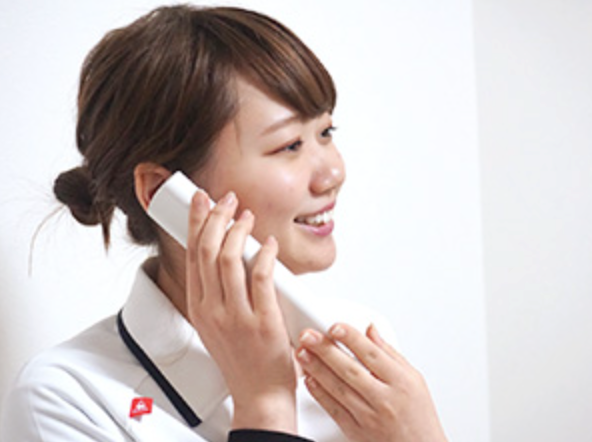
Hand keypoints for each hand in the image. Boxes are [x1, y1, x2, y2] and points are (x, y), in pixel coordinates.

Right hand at [185, 191, 296, 432]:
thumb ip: (217, 292)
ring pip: (229, 259)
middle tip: (228, 200)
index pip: (192, 255)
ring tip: (248, 216)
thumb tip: (228, 254)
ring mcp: (236, 316)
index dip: (197, 222)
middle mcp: (212, 309)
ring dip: (239, 230)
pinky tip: (269, 243)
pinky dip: (264, 254)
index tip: (202, 201)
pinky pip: (260, 277)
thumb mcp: (216, 324)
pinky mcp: (263, 321)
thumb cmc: (240, 359)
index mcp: (199, 307)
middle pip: (207, 250)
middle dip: (216, 217)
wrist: (258, 394)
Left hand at [296, 323, 446, 441]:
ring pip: (338, 388)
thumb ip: (390, 353)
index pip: (372, 354)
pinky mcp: (356, 432)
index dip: (351, 338)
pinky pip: (333, 410)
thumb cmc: (419, 416)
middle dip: (326, 349)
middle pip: (350, 369)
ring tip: (303, 352)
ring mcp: (369, 417)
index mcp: (401, 382)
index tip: (335, 326)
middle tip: (308, 335)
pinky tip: (309, 379)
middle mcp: (384, 399)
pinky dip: (319, 393)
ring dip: (316, 368)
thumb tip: (371, 330)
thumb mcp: (414, 379)